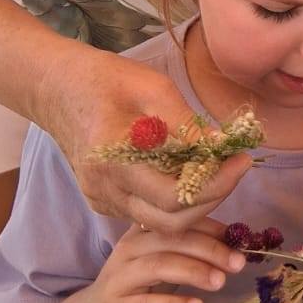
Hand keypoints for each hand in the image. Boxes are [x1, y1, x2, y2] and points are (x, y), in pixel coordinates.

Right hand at [38, 44, 252, 230]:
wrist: (59, 88)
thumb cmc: (108, 80)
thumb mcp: (154, 90)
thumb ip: (187, 125)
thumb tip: (224, 149)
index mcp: (115, 161)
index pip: (173, 196)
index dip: (216, 184)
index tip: (243, 160)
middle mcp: (106, 190)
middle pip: (170, 221)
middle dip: (213, 199)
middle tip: (237, 168)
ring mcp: (102, 199)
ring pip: (159, 223)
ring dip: (196, 204)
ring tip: (219, 171)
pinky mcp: (104, 201)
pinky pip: (146, 214)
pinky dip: (175, 203)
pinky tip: (191, 176)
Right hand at [70, 218, 245, 302]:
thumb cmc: (134, 288)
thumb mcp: (160, 263)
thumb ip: (187, 250)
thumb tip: (234, 242)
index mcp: (141, 233)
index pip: (178, 221)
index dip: (211, 226)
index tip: (239, 237)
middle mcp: (129, 249)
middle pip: (172, 240)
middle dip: (210, 248)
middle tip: (239, 262)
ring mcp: (120, 278)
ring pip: (159, 266)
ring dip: (194, 271)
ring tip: (221, 281)